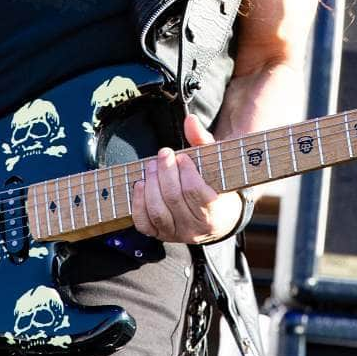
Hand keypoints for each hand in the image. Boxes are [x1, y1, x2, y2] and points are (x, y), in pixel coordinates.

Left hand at [131, 115, 244, 243]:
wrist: (218, 214)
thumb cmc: (215, 183)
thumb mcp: (215, 161)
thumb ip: (202, 140)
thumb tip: (190, 120)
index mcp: (214, 213)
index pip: (194, 190)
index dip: (185, 170)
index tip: (182, 157)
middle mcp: (196, 229)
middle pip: (173, 198)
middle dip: (165, 172)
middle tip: (164, 154)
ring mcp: (177, 234)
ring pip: (157, 211)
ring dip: (151, 185)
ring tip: (151, 166)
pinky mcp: (161, 236)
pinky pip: (144, 223)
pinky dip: (138, 203)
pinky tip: (140, 184)